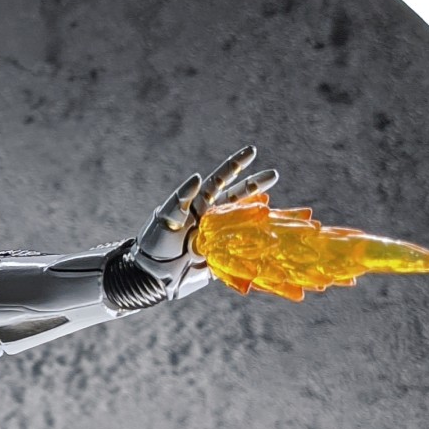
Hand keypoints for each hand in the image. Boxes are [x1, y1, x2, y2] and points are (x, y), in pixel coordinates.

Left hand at [134, 147, 278, 298]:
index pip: (219, 181)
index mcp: (197, 205)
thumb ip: (181, 199)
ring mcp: (218, 237)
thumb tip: (198, 177)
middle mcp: (210, 218)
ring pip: (244, 221)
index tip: (252, 152)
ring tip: (276, 205)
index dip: (235, 166)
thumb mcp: (164, 218)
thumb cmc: (154, 244)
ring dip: (260, 213)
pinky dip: (258, 243)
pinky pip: (243, 248)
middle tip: (273, 174)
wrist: (152, 276)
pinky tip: (274, 236)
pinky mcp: (222, 257)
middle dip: (254, 185)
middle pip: (236, 197)